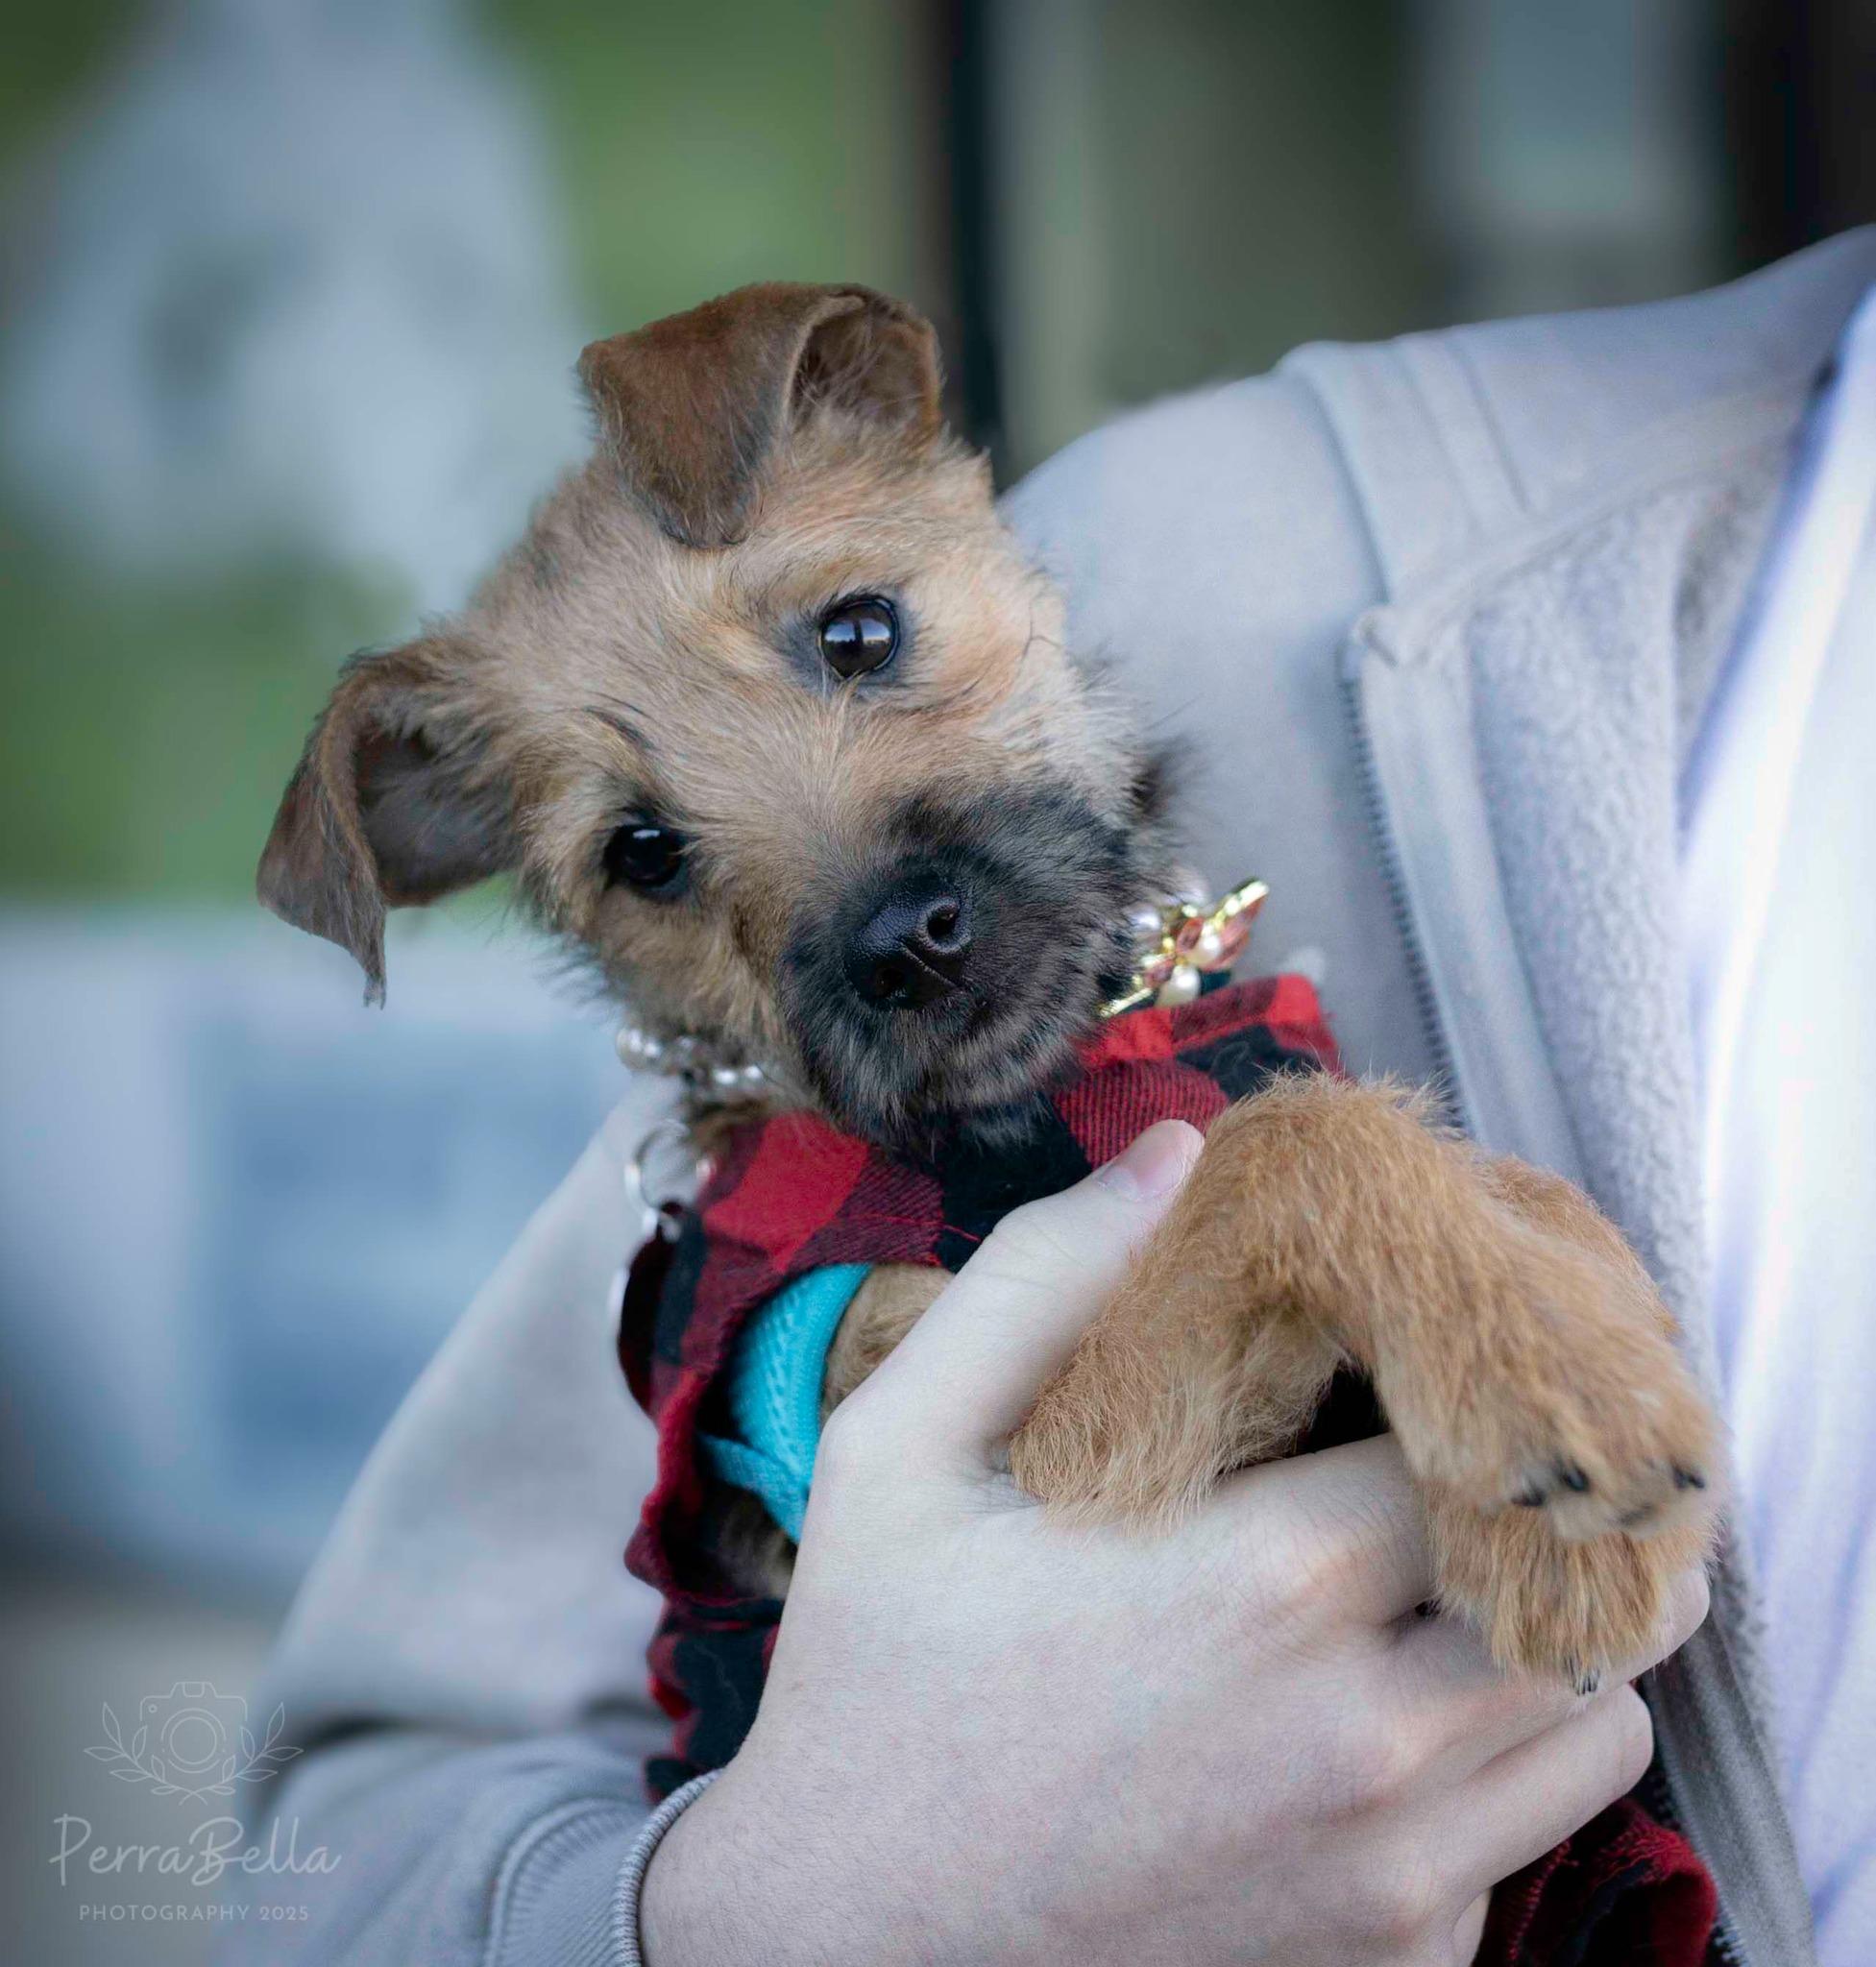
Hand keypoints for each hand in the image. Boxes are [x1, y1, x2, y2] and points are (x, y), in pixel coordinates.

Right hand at [640, 1121, 1708, 1965]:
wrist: (845, 1936)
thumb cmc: (876, 1677)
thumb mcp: (902, 1448)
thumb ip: (1039, 1278)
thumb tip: (1175, 1152)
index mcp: (1265, 1581)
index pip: (1493, 1444)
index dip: (1466, 1392)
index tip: (1402, 1375)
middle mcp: (1367, 1737)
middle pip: (1588, 1587)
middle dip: (1529, 1514)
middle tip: (1439, 1475)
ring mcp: (1392, 1873)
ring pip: (1597, 1731)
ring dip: (1539, 1645)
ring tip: (1423, 1599)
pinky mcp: (1388, 1962)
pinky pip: (1525, 1845)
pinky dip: (1489, 1775)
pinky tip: (1373, 1727)